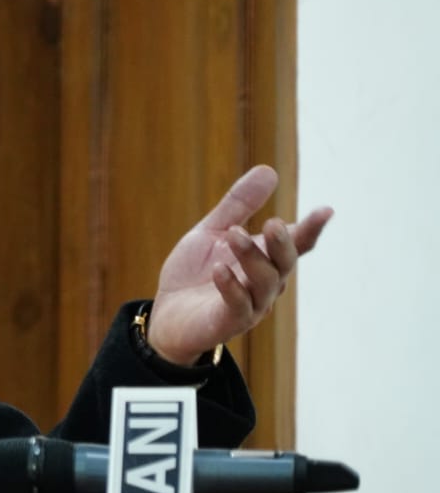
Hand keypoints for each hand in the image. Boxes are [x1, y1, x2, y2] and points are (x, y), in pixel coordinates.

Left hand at [147, 165, 332, 364]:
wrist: (167, 314)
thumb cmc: (195, 273)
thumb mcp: (213, 232)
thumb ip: (238, 206)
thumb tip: (269, 170)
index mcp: (266, 259)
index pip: (297, 243)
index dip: (312, 228)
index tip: (326, 210)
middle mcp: (266, 283)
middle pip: (285, 263)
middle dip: (282, 243)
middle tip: (273, 223)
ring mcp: (251, 305)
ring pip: (264, 282)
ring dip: (251, 257)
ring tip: (233, 235)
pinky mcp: (229, 322)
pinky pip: (238, 305)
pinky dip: (231, 286)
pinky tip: (219, 269)